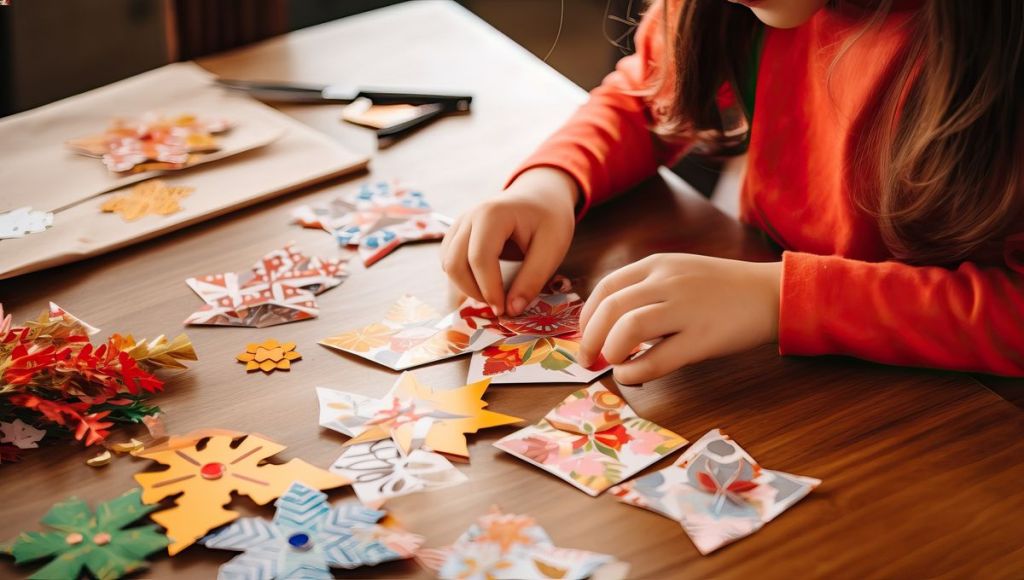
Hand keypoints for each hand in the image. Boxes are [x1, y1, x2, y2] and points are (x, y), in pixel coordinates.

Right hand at [440, 167, 577, 315]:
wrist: (539, 196)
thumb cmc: (549, 219)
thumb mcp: (552, 248)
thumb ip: (532, 280)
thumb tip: (511, 310)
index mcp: (492, 215)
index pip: (479, 258)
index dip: (489, 289)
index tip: (504, 310)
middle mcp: (469, 217)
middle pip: (455, 263)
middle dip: (474, 291)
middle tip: (499, 306)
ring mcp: (459, 224)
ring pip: (448, 264)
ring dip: (466, 287)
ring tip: (494, 295)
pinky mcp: (456, 234)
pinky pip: (449, 261)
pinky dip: (462, 279)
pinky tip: (484, 284)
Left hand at [578, 254, 781, 383]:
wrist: (771, 293)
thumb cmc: (721, 289)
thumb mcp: (679, 273)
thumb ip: (645, 290)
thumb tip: (608, 326)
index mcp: (657, 265)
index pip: (606, 288)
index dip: (588, 316)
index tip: (587, 336)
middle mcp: (667, 282)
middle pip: (610, 308)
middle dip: (590, 338)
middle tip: (587, 359)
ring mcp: (685, 309)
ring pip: (628, 329)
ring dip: (611, 351)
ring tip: (614, 363)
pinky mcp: (702, 338)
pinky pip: (657, 358)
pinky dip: (634, 370)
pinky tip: (631, 374)